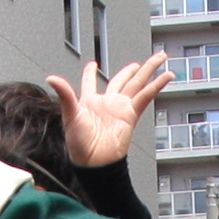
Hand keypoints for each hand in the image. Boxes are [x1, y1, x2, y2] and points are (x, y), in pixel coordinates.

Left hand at [48, 55, 171, 165]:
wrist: (94, 161)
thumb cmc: (79, 144)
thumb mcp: (70, 114)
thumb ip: (64, 94)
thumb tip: (52, 78)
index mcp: (90, 101)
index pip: (90, 83)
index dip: (90, 74)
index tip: (92, 65)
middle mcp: (108, 103)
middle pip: (124, 80)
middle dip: (134, 69)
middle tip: (143, 61)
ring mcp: (121, 108)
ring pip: (138, 84)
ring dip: (150, 70)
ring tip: (161, 58)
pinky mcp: (131, 115)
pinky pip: (146, 96)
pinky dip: (156, 86)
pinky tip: (165, 77)